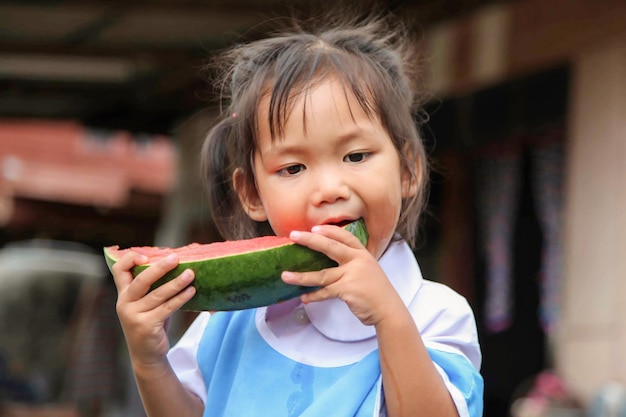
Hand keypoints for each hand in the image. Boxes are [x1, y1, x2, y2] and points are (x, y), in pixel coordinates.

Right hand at [111, 252, 194, 369]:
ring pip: (158, 294)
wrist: (146, 355)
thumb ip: (152, 287)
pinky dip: (181, 298)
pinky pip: (167, 308)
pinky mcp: (146, 326)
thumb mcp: (146, 304)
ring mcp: (133, 316)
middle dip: (160, 267)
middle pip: (141, 279)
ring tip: (191, 274)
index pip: (119, 270)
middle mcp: (125, 303)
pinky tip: (192, 291)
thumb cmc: (150, 323)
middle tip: (176, 258)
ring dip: (177, 283)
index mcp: (124, 294)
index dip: (130, 259)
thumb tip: (177, 264)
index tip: (147, 255)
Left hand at [282, 225, 402, 325]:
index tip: (313, 228)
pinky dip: (313, 296)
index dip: (329, 231)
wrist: (388, 310)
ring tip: (285, 275)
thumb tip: (331, 263)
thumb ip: (353, 264)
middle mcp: (358, 261)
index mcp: (363, 254)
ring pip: (321, 274)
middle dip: (309, 240)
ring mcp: (352, 275)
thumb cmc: (377, 292)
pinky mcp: (346, 290)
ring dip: (301, 276)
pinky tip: (303, 297)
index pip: (345, 236)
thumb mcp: (369, 270)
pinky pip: (324, 292)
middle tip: (293, 236)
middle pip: (330, 247)